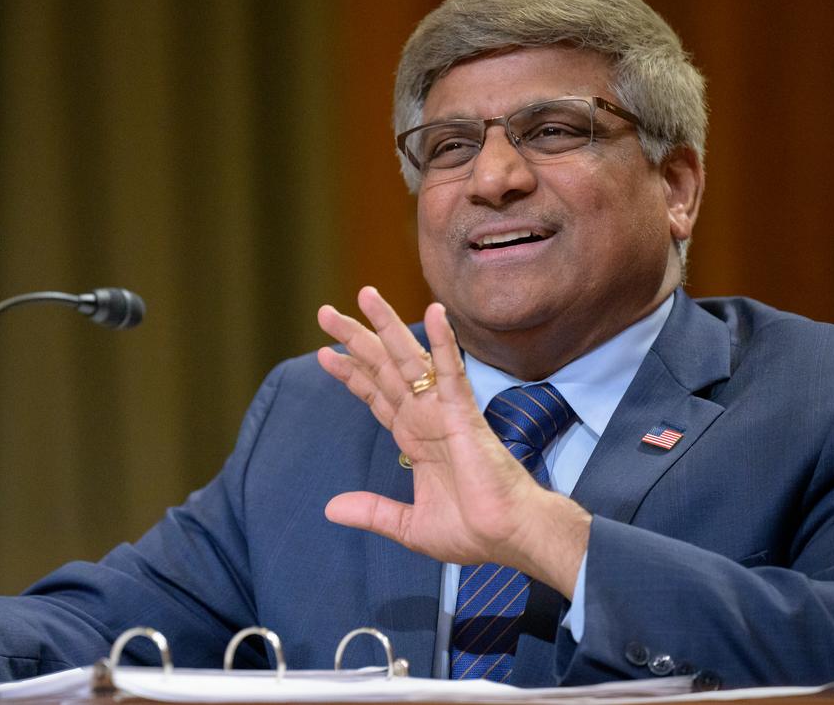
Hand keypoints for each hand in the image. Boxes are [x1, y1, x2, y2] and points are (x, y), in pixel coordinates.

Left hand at [316, 287, 589, 594]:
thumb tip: (331, 509)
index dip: (351, 374)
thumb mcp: (410, 526)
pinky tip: (432, 313)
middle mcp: (425, 418)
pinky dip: (441, 342)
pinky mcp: (465, 414)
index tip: (324, 353)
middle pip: (383, 369)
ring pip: (408, 360)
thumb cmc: (474, 532)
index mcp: (414, 440)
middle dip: (355, 340)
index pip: (376, 396)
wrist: (509, 538)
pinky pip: (450, 372)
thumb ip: (372, 513)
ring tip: (364, 295)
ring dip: (386, 327)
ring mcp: (443, 411)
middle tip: (325, 312)